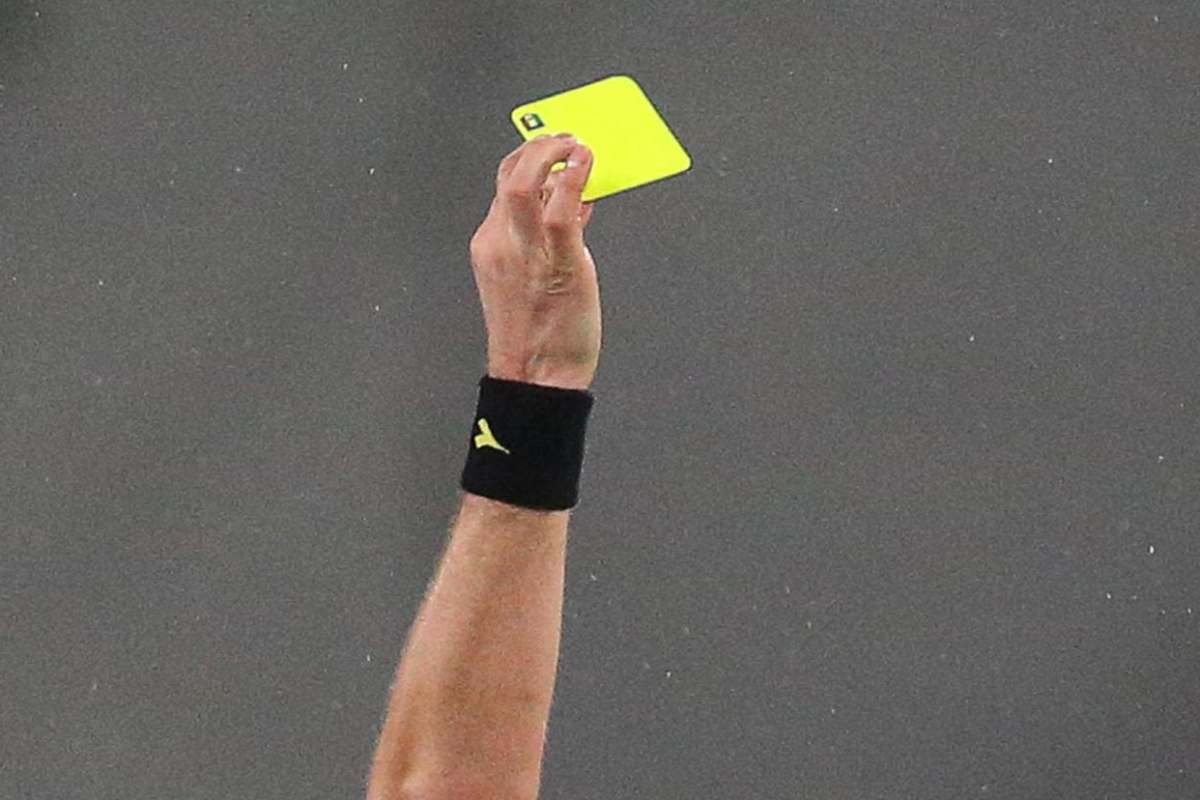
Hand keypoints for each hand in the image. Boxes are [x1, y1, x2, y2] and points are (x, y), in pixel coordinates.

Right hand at [469, 133, 599, 390]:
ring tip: (576, 145)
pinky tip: (587, 165)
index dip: (530, 163)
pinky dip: (573, 179)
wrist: (538, 377)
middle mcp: (501, 243)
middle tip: (564, 140)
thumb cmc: (541, 334)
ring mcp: (525, 253)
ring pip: (523, 184)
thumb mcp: (536, 278)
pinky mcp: (557, 264)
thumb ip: (550, 239)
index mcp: (491, 246)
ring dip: (550, 154)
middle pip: (508, 176)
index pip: (504, 188)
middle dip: (536, 148)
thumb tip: (575, 205)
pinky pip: (559, 210)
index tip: (554, 155)